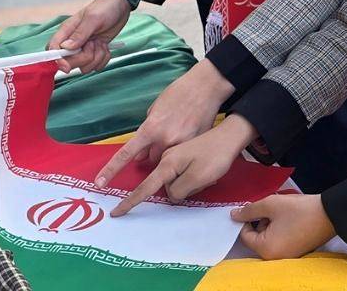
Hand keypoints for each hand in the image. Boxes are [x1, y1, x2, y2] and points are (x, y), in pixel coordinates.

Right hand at [48, 0, 131, 72]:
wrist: (120, 7)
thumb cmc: (104, 8)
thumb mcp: (93, 18)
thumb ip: (80, 33)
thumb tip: (66, 47)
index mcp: (66, 31)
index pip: (53, 49)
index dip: (57, 60)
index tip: (67, 67)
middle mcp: (72, 42)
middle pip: (69, 62)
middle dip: (84, 57)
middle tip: (93, 44)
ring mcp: (84, 49)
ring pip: (84, 67)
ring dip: (96, 57)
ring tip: (100, 43)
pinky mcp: (94, 53)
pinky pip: (96, 66)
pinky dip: (104, 59)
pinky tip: (105, 46)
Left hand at [94, 60, 233, 183]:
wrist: (206, 86)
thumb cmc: (179, 93)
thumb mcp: (156, 108)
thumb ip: (146, 131)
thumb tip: (139, 154)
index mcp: (151, 128)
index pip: (126, 153)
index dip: (111, 170)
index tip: (100, 183)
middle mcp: (164, 139)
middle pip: (150, 159)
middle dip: (152, 151)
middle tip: (162, 134)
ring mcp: (181, 144)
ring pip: (166, 159)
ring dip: (167, 150)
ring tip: (177, 130)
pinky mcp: (194, 145)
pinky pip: (182, 155)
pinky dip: (181, 147)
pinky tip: (187, 132)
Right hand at [108, 114, 256, 215]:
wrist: (230, 134)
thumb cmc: (216, 156)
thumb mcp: (198, 177)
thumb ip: (179, 189)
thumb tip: (170, 194)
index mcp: (168, 164)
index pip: (146, 186)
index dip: (131, 201)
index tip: (116, 212)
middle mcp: (166, 157)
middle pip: (164, 185)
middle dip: (182, 190)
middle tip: (204, 180)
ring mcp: (174, 154)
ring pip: (174, 180)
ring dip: (190, 183)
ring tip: (209, 174)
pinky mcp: (182, 153)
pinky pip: (182, 172)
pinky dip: (194, 176)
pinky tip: (207, 170)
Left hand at [231, 194, 335, 259]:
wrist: (329, 214)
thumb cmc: (299, 210)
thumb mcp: (271, 204)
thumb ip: (249, 210)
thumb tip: (233, 215)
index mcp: (266, 249)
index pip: (245, 235)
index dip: (247, 218)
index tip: (257, 206)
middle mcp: (275, 258)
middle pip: (257, 238)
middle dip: (261, 221)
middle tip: (272, 208)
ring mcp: (286, 256)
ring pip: (268, 238)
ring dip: (271, 224)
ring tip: (283, 211)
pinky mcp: (295, 252)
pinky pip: (280, 241)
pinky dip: (280, 229)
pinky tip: (289, 218)